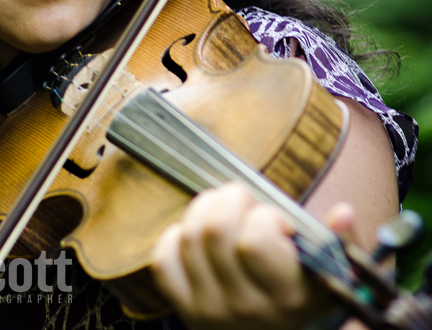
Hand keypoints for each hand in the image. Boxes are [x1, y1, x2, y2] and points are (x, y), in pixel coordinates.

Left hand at [150, 183, 353, 329]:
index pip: (254, 241)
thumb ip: (337, 244)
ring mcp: (210, 309)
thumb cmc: (304, 300)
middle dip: (228, 199)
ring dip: (203, 208)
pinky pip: (164, 259)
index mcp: (288, 297)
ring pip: (188, 237)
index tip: (276, 220)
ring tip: (223, 209)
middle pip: (214, 231)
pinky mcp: (184, 308)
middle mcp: (246, 307)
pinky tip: (198, 236)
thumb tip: (343, 212)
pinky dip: (176, 237)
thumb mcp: (331, 277)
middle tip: (243, 199)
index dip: (263, 216)